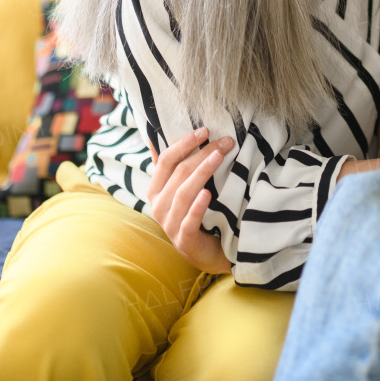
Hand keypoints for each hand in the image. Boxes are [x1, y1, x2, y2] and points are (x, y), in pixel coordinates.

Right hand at [145, 128, 233, 274]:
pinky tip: (208, 194)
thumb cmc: (194, 212)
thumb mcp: (181, 187)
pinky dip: (198, 206)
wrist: (205, 250)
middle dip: (202, 153)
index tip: (204, 130)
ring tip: (220, 156)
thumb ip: (171, 166)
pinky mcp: (183, 240)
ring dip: (203, 172)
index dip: (184, 143)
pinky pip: (189, 221)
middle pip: (179, 173)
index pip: (165, 160)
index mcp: (155, 189)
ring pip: (184, 193)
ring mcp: (169, 224)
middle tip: (225, 141)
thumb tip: (154, 134)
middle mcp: (158, 206)